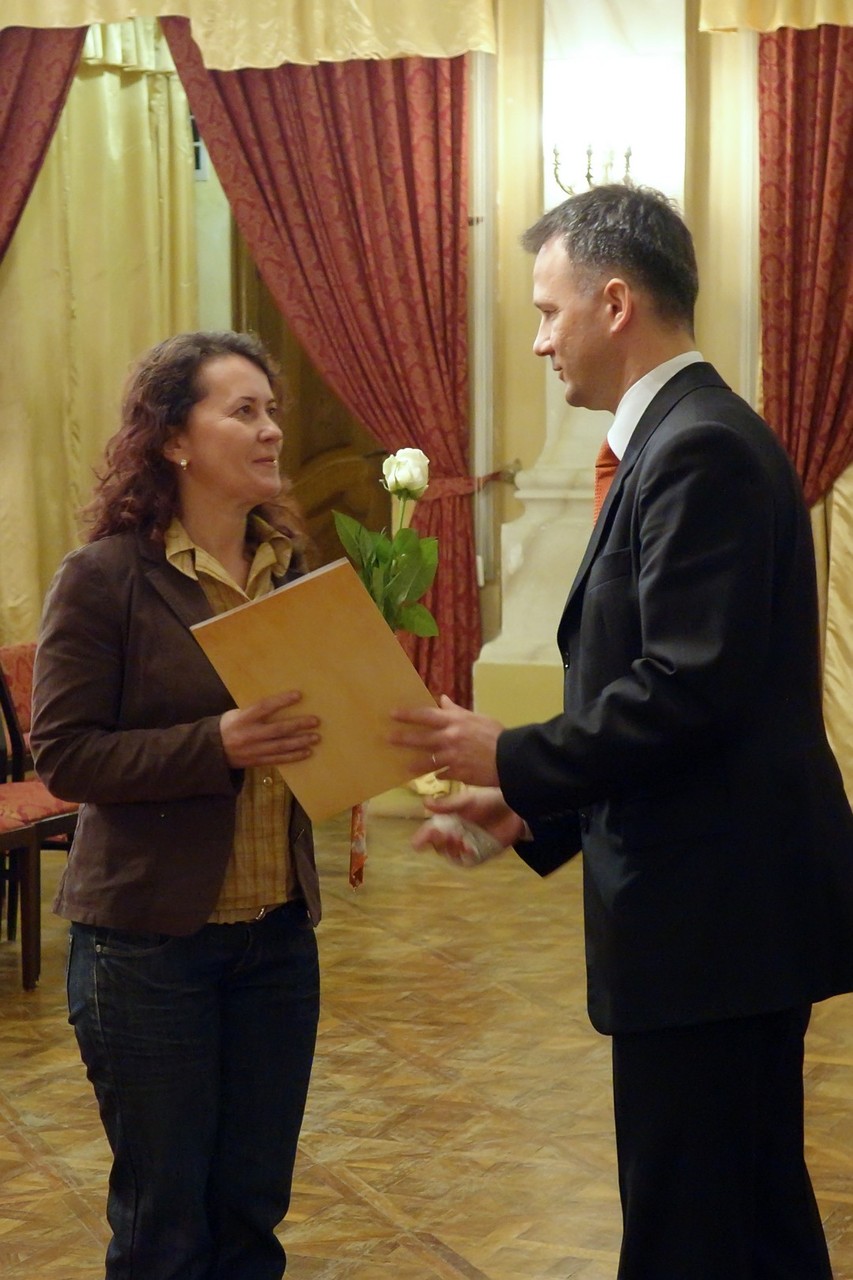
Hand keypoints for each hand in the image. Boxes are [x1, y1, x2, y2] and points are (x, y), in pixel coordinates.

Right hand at [220, 691, 319, 768]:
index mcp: (243, 719)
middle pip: (278, 729)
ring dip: (300, 742)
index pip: (264, 707)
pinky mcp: (257, 761)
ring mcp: (254, 750)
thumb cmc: (229, 726)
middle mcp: (249, 735)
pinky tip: (307, 752)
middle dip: (298, 725)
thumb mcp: (236, 714)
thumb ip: (255, 710)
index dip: (281, 701)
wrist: (213, 751)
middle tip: (315, 721)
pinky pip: (278, 760)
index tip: (299, 695)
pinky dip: (293, 756)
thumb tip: (279, 702)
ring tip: (316, 738)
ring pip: (281, 746)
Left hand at [389, 694, 503, 786]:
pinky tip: (435, 776)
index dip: (407, 715)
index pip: (425, 715)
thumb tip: (442, 699)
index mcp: (455, 722)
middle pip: (420, 739)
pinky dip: (439, 775)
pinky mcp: (457, 773)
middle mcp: (450, 738)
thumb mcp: (477, 718)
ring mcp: (452, 757)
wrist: (510, 759)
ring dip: (414, 764)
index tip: (392, 714)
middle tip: (387, 738)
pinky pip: (442, 774)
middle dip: (402, 739)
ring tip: (404, 767)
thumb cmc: (496, 735)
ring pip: (427, 761)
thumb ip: (456, 711)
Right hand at [412, 787, 524, 861]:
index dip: (423, 837)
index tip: (417, 844)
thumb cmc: (490, 800)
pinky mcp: (482, 853)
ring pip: (451, 855)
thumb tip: (425, 802)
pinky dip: (465, 857)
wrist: (516, 808)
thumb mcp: (468, 799)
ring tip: (459, 839)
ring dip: (451, 850)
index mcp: (450, 820)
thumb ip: (448, 804)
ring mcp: (469, 845)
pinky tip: (468, 847)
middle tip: (447, 834)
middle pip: (439, 845)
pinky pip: (468, 861)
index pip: (431, 831)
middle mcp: (457, 834)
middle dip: (439, 842)